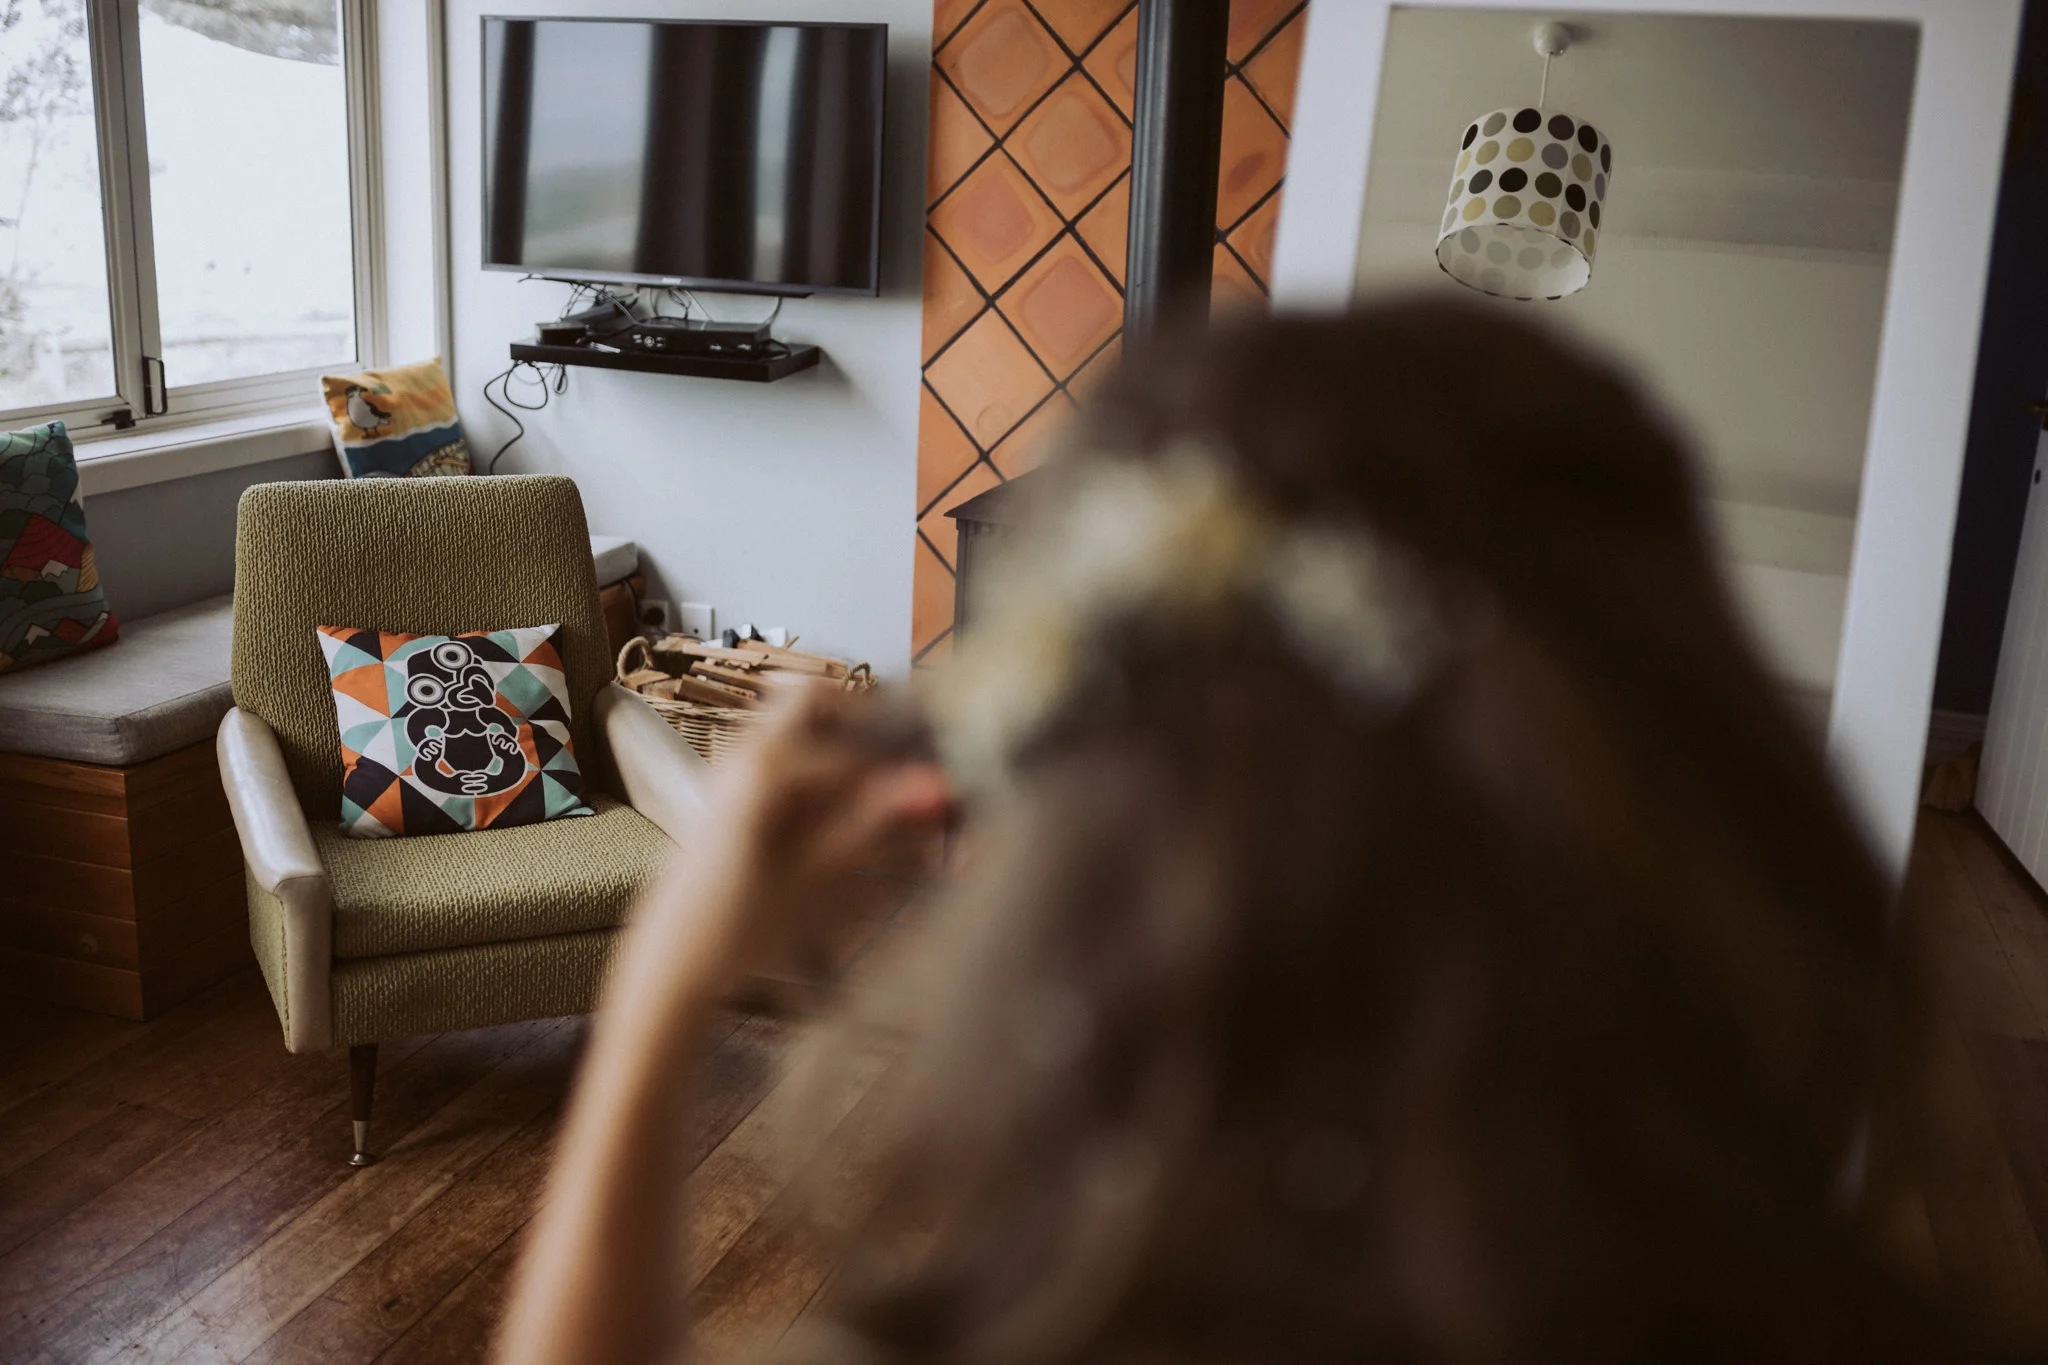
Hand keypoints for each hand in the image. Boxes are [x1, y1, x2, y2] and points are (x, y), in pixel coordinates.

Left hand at [610, 682, 954, 1019]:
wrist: (674, 959)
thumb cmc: (741, 924)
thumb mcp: (821, 875)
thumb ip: (878, 822)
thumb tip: (938, 786)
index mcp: (767, 766)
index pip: (856, 745)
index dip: (903, 763)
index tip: (941, 787)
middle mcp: (743, 750)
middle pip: (816, 701)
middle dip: (865, 722)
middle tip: (905, 761)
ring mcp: (729, 765)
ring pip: (794, 721)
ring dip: (839, 741)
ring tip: (878, 792)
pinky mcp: (725, 787)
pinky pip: (777, 750)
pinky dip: (813, 763)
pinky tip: (837, 808)